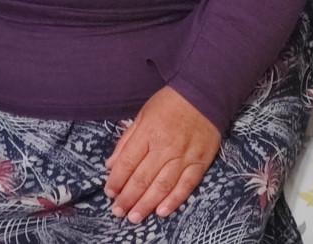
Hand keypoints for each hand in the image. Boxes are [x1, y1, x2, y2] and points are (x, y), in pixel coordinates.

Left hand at [104, 86, 220, 222]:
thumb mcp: (141, 115)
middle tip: (117, 212)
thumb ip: (126, 140)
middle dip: (128, 198)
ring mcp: (184, 156)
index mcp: (148, 133)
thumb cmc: (169, 104)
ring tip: (134, 217)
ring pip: (162, 186)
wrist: (203, 95)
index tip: (109, 193)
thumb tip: (111, 164)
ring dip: (146, 204)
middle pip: (143, 178)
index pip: (127, 162)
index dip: (116, 180)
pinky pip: (186, 186)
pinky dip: (173, 201)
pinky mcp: (201, 163)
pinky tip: (161, 212)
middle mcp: (165, 147)